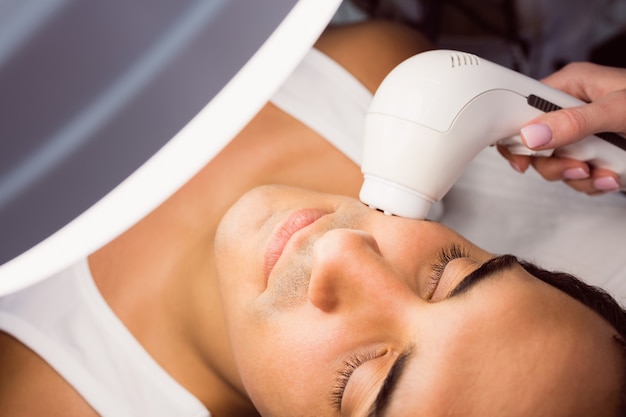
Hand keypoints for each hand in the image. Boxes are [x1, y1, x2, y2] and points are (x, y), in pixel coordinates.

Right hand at [499, 62, 625, 193]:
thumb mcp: (619, 111)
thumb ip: (575, 123)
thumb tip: (532, 135)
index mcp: (572, 87)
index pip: (522, 107)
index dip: (515, 132)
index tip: (521, 154)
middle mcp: (573, 110)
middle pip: (535, 143)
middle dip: (554, 162)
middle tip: (574, 166)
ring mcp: (584, 135)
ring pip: (555, 164)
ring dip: (577, 177)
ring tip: (602, 173)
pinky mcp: (596, 156)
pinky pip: (576, 176)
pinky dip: (593, 184)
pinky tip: (611, 177)